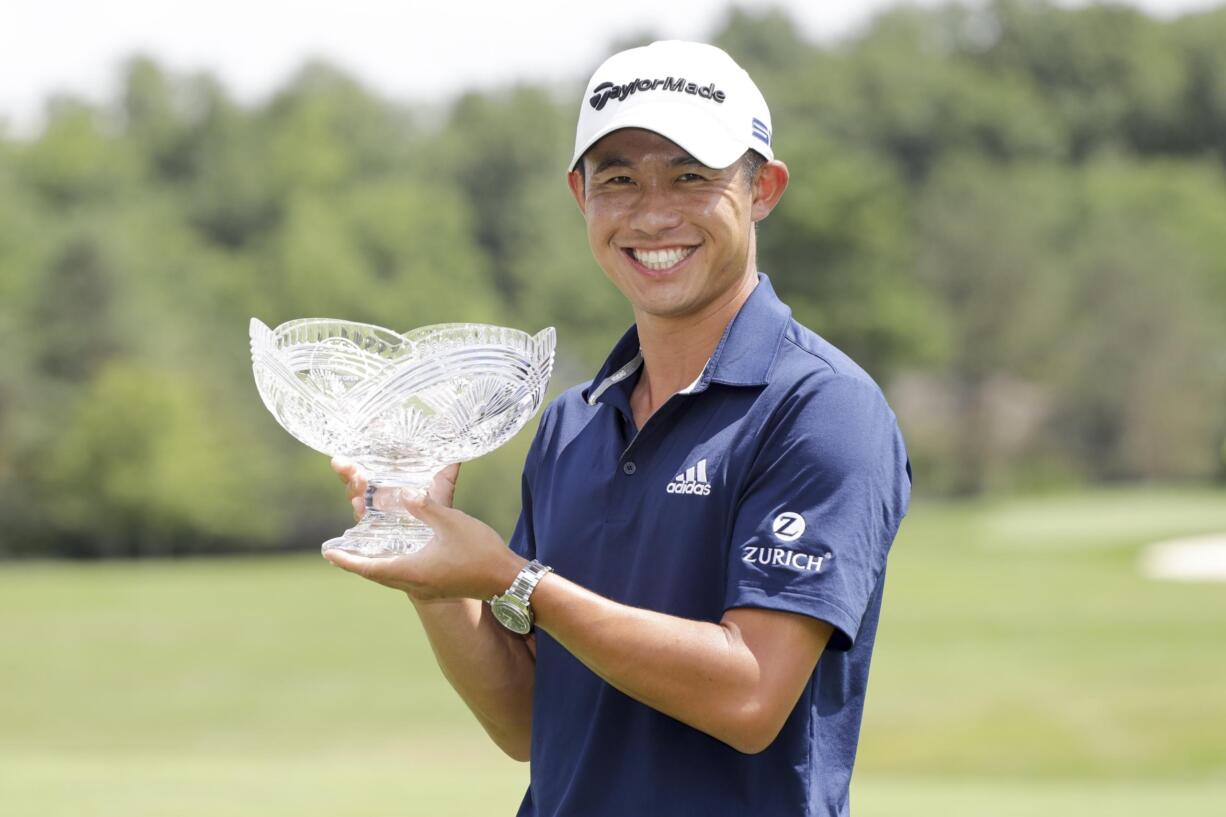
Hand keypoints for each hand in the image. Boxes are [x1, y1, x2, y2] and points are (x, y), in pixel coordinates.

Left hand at [324, 463, 524, 601]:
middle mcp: (415, 584)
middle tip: (339, 552)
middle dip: (356, 562)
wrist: (507, 581)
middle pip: (376, 574)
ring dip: (374, 565)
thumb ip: (425, 506)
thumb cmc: (480, 552)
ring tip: (361, 553)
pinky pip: (404, 578)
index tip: (329, 553)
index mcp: (413, 569)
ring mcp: (426, 589)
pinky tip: (396, 557)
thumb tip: (404, 494)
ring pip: (390, 577)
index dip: (347, 559)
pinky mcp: (436, 588)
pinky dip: (392, 567)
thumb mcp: (451, 522)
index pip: (369, 566)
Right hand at [330, 457, 460, 519]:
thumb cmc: (438, 505)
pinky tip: (359, 504)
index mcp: (387, 479)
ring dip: (353, 487)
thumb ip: (447, 466)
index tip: (350, 447)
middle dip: (348, 470)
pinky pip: (364, 520)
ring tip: (358, 479)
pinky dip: (361, 511)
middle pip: (355, 479)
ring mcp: (375, 511)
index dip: (358, 455)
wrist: (443, 534)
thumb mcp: (442, 483)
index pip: (366, 464)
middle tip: (344, 463)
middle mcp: (377, 493)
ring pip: (356, 497)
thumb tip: (459, 445)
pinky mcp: (378, 528)